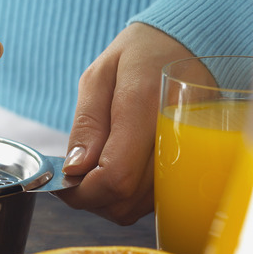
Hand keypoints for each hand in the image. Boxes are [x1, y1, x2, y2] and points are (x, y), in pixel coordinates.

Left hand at [56, 23, 194, 224]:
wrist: (189, 46)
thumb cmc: (138, 56)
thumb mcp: (99, 76)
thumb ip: (88, 123)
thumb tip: (74, 169)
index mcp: (144, 107)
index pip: (115, 177)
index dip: (82, 191)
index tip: (62, 183)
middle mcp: (172, 138)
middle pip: (125, 200)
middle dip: (89, 197)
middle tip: (73, 175)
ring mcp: (187, 156)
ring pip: (137, 207)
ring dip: (107, 200)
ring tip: (94, 169)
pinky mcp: (190, 167)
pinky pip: (153, 200)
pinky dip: (128, 197)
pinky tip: (116, 170)